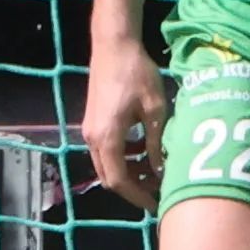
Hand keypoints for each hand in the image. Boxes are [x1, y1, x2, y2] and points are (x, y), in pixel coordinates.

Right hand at [79, 32, 167, 211]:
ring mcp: (89, 130)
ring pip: (106, 165)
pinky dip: (123, 157)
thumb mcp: (155, 109)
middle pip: (109, 177)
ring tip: (154, 170)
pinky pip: (105, 151)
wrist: (113, 45)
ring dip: (129, 172)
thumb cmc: (137, 73)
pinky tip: (143, 150)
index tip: (156, 204)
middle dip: (134, 187)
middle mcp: (92, 139)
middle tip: (158, 190)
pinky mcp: (92, 123)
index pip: (119, 180)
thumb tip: (160, 171)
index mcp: (107, 138)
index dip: (138, 196)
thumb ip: (155, 143)